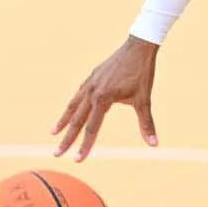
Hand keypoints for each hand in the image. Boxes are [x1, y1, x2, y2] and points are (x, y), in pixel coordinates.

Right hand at [51, 36, 161, 161]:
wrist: (138, 47)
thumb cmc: (142, 73)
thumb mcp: (144, 100)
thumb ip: (146, 123)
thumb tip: (154, 144)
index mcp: (103, 99)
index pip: (92, 128)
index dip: (84, 145)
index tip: (77, 159)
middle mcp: (92, 91)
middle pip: (77, 120)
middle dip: (67, 139)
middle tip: (57, 154)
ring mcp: (90, 83)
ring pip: (73, 106)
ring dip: (63, 121)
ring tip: (53, 133)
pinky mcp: (92, 77)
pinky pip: (78, 94)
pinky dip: (72, 105)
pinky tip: (70, 111)